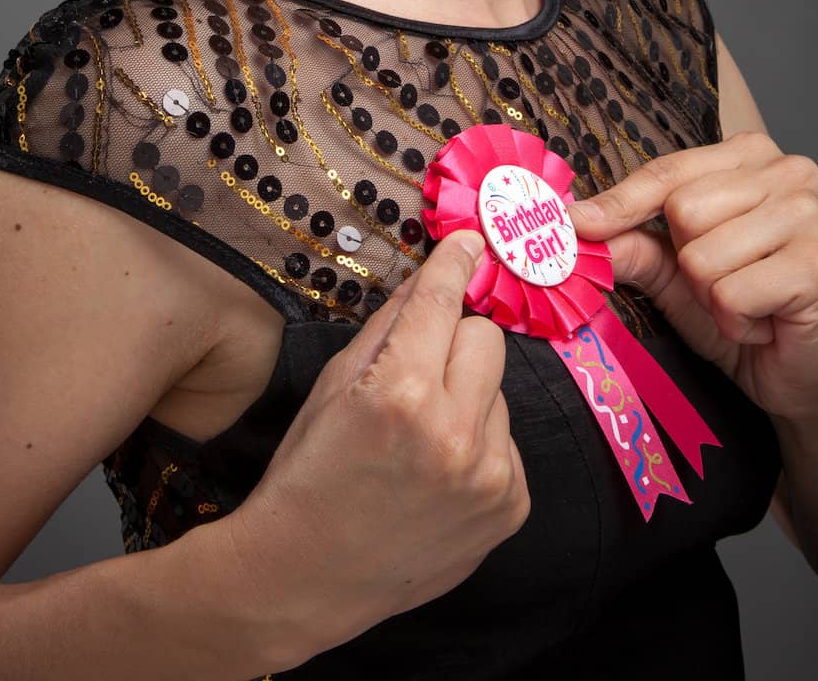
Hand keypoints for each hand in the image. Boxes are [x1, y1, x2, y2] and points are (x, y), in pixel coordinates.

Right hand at [216, 229, 529, 667]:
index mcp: (402, 393)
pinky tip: (439, 473)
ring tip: (420, 440)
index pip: (443, 301)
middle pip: (487, 338)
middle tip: (418, 371)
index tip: (470, 241)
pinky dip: (480, 446)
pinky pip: (508, 442)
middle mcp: (455, 433)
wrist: (306, 577)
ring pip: (499, 391)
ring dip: (468, 399)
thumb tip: (433, 272)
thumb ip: (390, 323)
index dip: (454, 263)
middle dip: (455, 342)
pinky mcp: (511, 508)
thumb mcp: (335, 384)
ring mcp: (490, 477)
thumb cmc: (310, 471)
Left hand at [567, 131, 817, 423]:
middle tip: (724, 281)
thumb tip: (578, 228)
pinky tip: (764, 322)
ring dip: (712, 296)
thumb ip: (632, 243)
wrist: (797, 370)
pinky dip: (735, 321)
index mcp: (749, 155)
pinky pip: (731, 294)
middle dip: (688, 262)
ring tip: (746, 301)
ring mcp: (809, 215)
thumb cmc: (741, 306)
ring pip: (702, 256)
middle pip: (683, 210)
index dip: (619, 203)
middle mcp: (788, 172)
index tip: (576, 224)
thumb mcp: (673, 271)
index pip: (666, 172)